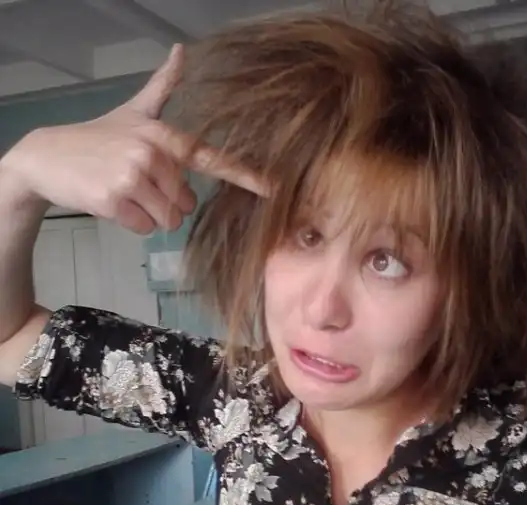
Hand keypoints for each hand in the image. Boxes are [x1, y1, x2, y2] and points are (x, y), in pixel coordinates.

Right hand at [0, 45, 266, 234]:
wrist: (48, 156)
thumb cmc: (98, 138)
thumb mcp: (132, 112)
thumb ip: (162, 87)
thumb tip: (181, 49)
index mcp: (164, 136)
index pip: (213, 159)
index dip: (246, 176)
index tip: (275, 189)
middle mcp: (154, 153)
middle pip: (186, 204)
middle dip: (165, 203)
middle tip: (137, 185)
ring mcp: (134, 175)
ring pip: (167, 219)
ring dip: (148, 215)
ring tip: (125, 192)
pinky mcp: (116, 198)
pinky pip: (144, 227)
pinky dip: (130, 222)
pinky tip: (112, 202)